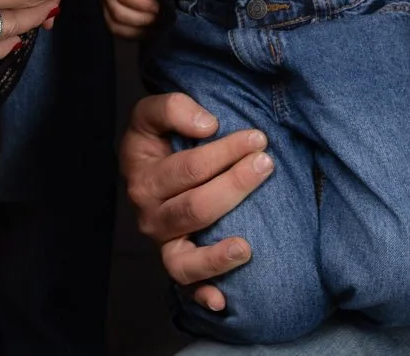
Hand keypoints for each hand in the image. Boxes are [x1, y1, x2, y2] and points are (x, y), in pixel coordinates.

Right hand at [100, 0, 159, 38]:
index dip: (142, 4)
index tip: (160, 6)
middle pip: (117, 12)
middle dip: (142, 20)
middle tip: (161, 18)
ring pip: (114, 24)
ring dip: (137, 31)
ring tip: (155, 27)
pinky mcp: (106, 6)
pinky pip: (114, 27)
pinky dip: (132, 34)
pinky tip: (148, 31)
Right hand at [120, 92, 276, 312]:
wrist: (152, 164)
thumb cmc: (160, 138)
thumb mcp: (152, 113)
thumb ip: (173, 107)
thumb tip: (208, 125)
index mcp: (143, 175)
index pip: (188, 168)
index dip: (224, 152)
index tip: (258, 137)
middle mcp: (150, 214)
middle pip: (194, 208)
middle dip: (234, 186)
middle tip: (266, 164)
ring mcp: (163, 243)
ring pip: (184, 259)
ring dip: (216, 256)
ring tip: (246, 247)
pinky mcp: (176, 264)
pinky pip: (186, 287)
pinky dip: (202, 296)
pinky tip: (222, 302)